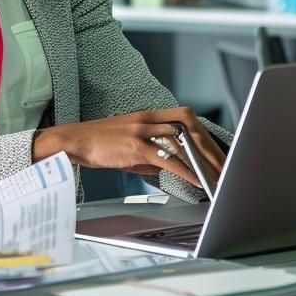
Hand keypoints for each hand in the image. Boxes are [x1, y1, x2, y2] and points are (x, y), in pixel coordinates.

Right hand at [31, 107, 226, 190]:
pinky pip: (167, 158)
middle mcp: (147, 118)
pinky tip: (196, 179)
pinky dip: (185, 170)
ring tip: (216, 175)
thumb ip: (150, 154)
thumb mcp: (128, 145)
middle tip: (223, 165)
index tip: (216, 152)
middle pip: (189, 127)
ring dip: (202, 160)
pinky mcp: (135, 146)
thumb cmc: (97, 143)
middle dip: (209, 147)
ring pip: (181, 141)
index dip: (204, 135)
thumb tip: (168, 166)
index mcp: (147, 115)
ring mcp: (141, 131)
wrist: (73, 141)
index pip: (186, 119)